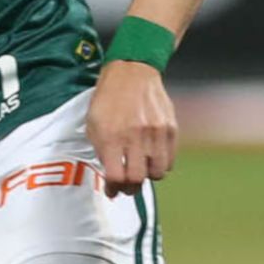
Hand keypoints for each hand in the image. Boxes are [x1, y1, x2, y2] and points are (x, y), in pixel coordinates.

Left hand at [85, 61, 176, 196]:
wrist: (132, 72)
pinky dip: (160, 165)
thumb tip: (110, 176)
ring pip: (156, 173)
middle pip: (137, 179)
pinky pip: (169, 160)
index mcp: (111, 135)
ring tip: (140, 170)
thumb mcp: (93, 123)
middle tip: (127, 186)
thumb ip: (100, 151)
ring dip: (147, 177)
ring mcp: (155, 133)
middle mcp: (134, 136)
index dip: (113, 189)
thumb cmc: (108, 99)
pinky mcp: (171, 129)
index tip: (112, 191)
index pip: (115, 176)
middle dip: (130, 188)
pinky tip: (151, 159)